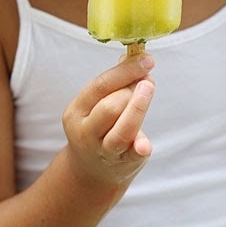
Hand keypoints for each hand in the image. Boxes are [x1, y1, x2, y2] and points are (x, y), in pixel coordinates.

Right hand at [62, 54, 154, 187]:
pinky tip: (145, 143)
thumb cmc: (99, 126)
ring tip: (149, 90)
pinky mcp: (122, 164)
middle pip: (110, 107)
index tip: (146, 60)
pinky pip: (133, 154)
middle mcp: (85, 132)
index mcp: (76, 111)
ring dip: (139, 108)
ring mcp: (103, 151)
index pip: (100, 86)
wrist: (91, 170)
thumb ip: (114, 83)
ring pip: (122, 131)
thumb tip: (132, 56)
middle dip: (133, 90)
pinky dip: (140, 146)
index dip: (125, 71)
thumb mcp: (97, 104)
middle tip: (147, 81)